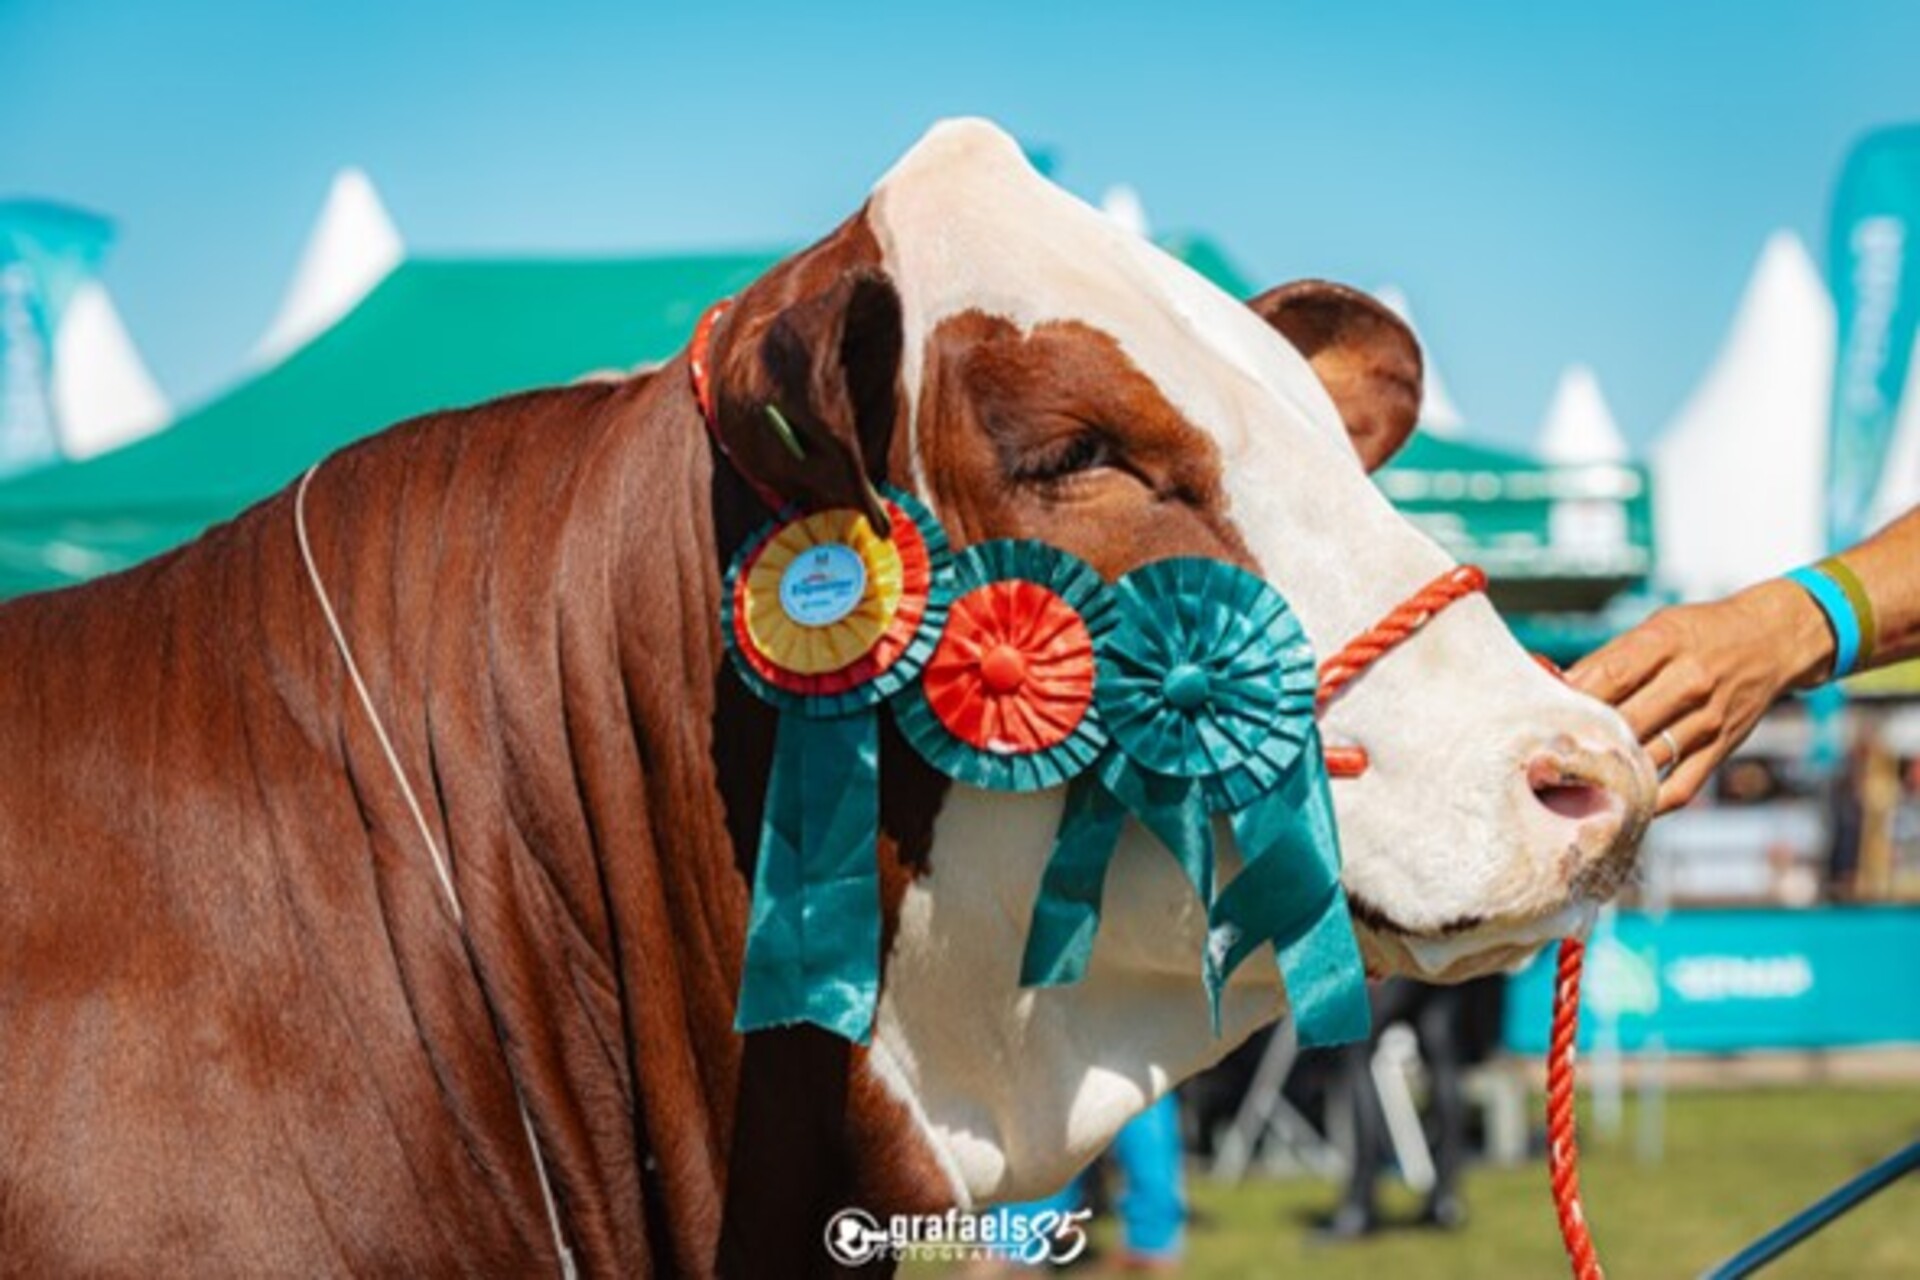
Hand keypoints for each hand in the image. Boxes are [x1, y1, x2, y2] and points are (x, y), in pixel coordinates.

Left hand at [1567, 580, 1832, 813]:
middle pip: (1623, 721)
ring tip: (1567, 784)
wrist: (1773, 640)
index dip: (1568, 700)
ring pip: (1647, 758)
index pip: (1607, 676)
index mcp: (1665, 644)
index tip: (1536, 717)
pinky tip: (1618, 803)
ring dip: (1607, 774)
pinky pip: (1681, 787)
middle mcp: (1689, 682)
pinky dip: (1649, 801)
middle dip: (1581, 741)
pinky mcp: (1721, 748)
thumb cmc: (1701, 632)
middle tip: (1542, 758)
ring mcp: (1707, 719)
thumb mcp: (1657, 628)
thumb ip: (1610, 659)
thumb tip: (1557, 687)